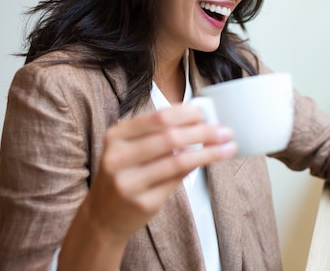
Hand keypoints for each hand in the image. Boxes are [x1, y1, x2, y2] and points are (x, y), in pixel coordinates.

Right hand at [81, 104, 236, 240]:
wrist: (102, 216)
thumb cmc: (124, 174)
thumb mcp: (129, 148)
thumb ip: (157, 133)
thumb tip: (199, 119)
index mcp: (116, 136)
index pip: (158, 118)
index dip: (186, 114)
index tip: (206, 114)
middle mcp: (118, 158)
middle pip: (171, 138)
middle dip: (203, 132)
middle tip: (224, 131)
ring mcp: (129, 182)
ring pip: (178, 161)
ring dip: (209, 152)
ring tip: (227, 147)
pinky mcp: (143, 202)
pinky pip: (177, 180)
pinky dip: (196, 167)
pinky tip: (208, 161)